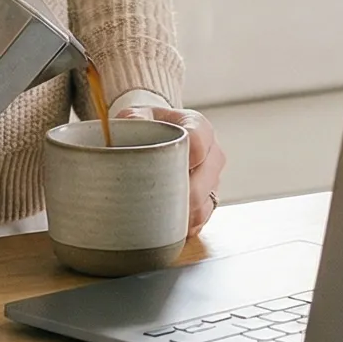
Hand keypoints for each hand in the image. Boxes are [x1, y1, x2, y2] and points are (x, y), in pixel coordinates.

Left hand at [120, 105, 225, 235]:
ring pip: (204, 204)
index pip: (199, 142)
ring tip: (156, 216)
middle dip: (181, 193)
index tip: (168, 166)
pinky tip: (165, 225)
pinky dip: (184, 225)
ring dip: (182, 213)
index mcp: (198, 126)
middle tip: (155, 200)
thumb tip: (131, 123)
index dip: (185, 157)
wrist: (155, 139)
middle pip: (205, 179)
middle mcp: (212, 154)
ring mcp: (212, 180)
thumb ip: (133, 117)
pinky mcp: (208, 202)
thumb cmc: (147, 127)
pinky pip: (201, 219)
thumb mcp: (138, 116)